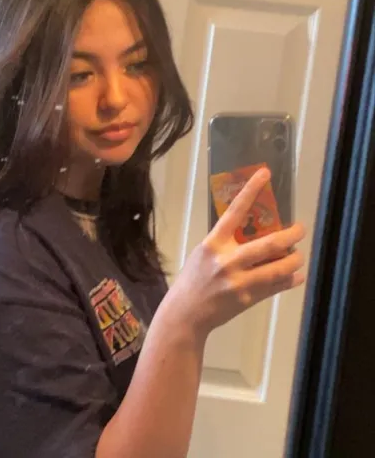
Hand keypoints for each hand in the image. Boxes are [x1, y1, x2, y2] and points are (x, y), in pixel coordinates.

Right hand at [171, 168, 305, 335]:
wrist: (186, 312)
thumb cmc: (193, 279)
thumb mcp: (203, 254)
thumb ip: (225, 244)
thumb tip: (253, 233)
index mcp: (214, 244)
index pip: (235, 211)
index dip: (251, 191)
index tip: (265, 174)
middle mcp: (227, 260)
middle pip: (268, 243)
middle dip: (291, 235)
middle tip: (300, 229)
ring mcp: (239, 281)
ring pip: (278, 268)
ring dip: (294, 260)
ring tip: (298, 256)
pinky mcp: (247, 298)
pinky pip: (275, 286)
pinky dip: (289, 280)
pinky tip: (295, 276)